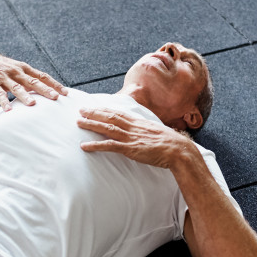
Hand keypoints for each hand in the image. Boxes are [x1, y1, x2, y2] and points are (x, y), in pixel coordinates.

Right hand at [0, 52, 66, 110]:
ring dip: (24, 96)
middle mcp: (17, 72)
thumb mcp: (19, 71)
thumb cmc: (5, 70)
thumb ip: (31, 80)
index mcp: (25, 69)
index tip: (65, 92)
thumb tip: (48, 91)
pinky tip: (8, 110)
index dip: (54, 84)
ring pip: (17, 87)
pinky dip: (4, 102)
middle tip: (55, 97)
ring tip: (32, 104)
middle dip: (45, 89)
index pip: (43, 76)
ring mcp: (5, 78)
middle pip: (33, 81)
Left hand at [77, 107, 197, 169]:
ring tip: (78, 122)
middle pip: (110, 116)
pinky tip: (84, 145)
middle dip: (94, 112)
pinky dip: (95, 145)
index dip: (105, 109)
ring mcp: (130, 137)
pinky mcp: (130, 148)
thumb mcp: (156, 132)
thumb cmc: (170, 143)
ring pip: (107, 127)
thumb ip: (146, 130)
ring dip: (91, 124)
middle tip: (80, 110)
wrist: (178, 150)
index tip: (95, 106)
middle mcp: (133, 127)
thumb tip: (141, 132)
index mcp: (139, 122)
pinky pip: (109, 146)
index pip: (118, 112)